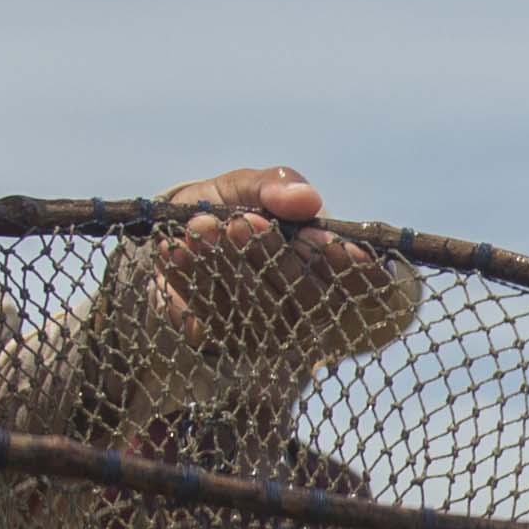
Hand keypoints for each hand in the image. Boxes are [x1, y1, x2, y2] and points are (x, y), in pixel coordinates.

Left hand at [151, 163, 411, 361]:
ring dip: (228, 267)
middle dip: (269, 254)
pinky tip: (177, 254)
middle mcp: (306, 306)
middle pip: (302, 293)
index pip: (356, 279)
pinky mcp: (227, 343)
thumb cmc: (227, 209)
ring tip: (200, 228)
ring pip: (259, 308)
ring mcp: (269, 331)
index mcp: (326, 265)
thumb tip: (309, 199)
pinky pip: (215, 321)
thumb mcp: (247, 186)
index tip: (312, 237)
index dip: (342, 263)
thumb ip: (275, 185)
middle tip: (238, 222)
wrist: (173, 239)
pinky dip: (193, 284)